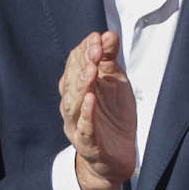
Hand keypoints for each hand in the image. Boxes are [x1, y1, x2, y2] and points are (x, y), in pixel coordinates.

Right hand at [58, 29, 137, 189]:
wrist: (118, 156)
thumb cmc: (113, 116)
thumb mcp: (115, 82)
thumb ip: (109, 59)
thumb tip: (108, 34)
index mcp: (76, 88)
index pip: (74, 65)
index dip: (84, 51)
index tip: (98, 39)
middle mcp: (72, 106)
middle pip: (71, 83)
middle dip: (82, 65)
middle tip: (95, 51)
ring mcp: (77, 126)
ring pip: (72, 105)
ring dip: (81, 87)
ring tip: (91, 70)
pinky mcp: (88, 145)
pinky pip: (84, 130)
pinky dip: (87, 115)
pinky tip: (92, 100)